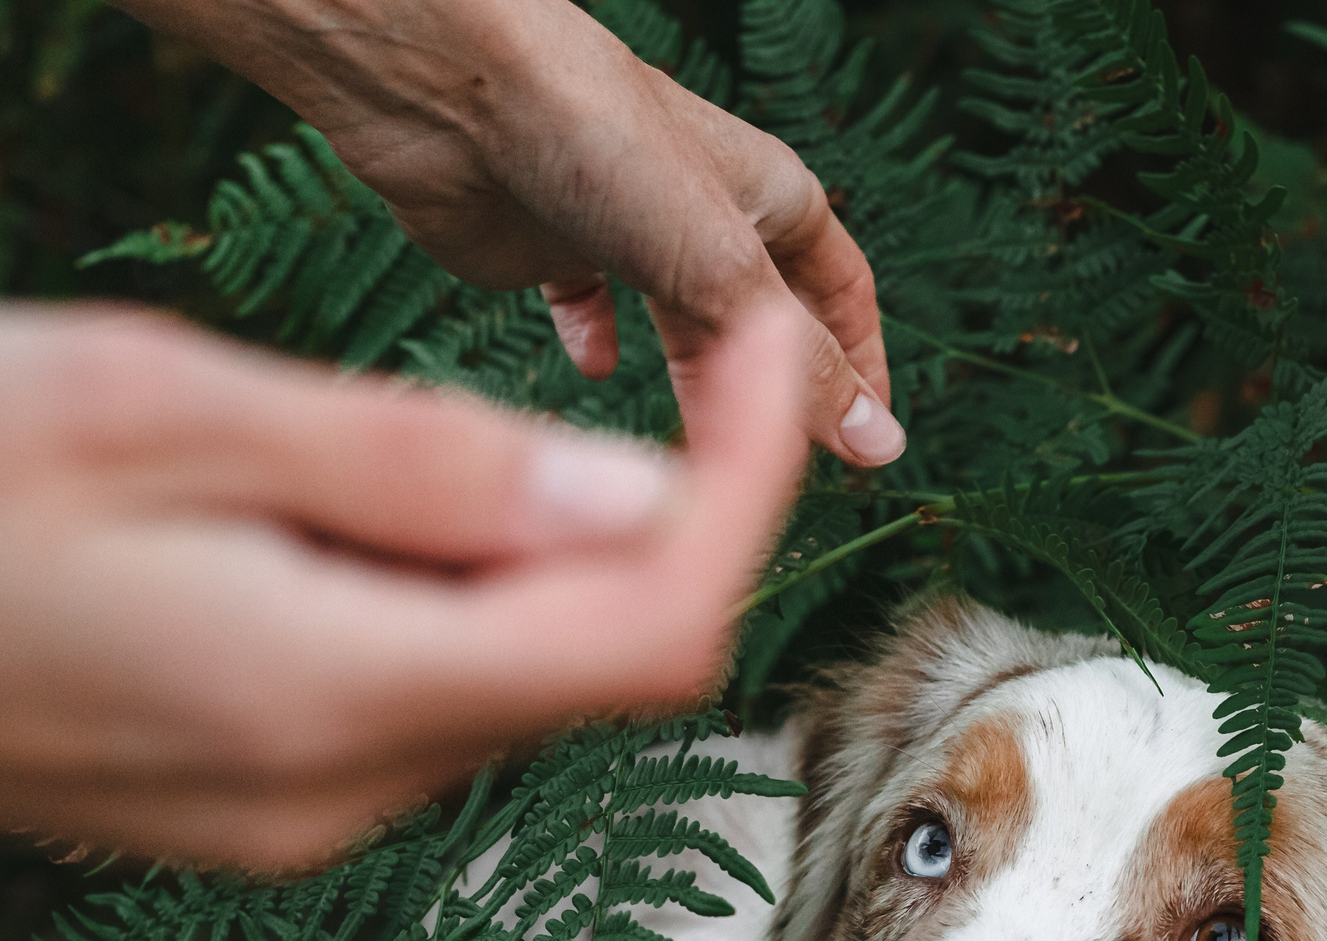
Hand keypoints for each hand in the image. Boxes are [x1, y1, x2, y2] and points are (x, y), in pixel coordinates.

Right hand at [0, 297, 807, 870]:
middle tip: (656, 353)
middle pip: (592, 661)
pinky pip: (401, 696)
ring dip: (525, 541)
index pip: (649, 629)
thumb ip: (417, 466)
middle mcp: (327, 798)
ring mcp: (279, 820)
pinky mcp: (232, 806)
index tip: (776, 360)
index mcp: (321, 698)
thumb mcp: (150, 403)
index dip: (748, 492)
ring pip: (499, 674)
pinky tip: (307, 498)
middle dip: (658, 507)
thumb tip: (636, 498)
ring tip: (380, 416)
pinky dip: (429, 588)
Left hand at [114, 0, 902, 466]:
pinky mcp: (546, 245)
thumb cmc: (598, 141)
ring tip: (693, 447)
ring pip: (676, 320)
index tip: (871, 445)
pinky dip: (594, 339)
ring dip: (689, 381)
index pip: (840, 290)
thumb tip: (875, 444)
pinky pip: (586, 302)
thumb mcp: (723, 268)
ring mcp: (623, 226)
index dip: (861, 364)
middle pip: (757, 316)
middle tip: (774, 462)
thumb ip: (798, 365)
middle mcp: (702, 209)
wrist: (451, 93)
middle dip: (769, 389)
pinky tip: (590, 369)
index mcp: (767, 194)